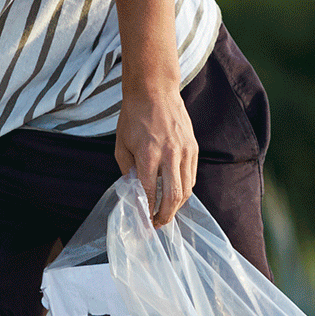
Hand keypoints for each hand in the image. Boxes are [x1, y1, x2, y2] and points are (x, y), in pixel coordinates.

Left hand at [114, 85, 197, 225]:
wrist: (154, 90)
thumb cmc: (134, 116)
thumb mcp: (121, 144)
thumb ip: (126, 170)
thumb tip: (134, 190)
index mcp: (148, 154)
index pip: (149, 192)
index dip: (146, 211)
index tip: (142, 222)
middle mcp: (169, 154)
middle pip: (173, 196)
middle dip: (165, 215)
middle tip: (157, 225)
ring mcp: (184, 151)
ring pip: (186, 189)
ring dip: (176, 206)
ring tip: (166, 213)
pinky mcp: (193, 147)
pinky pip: (191, 176)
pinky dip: (184, 190)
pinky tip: (175, 195)